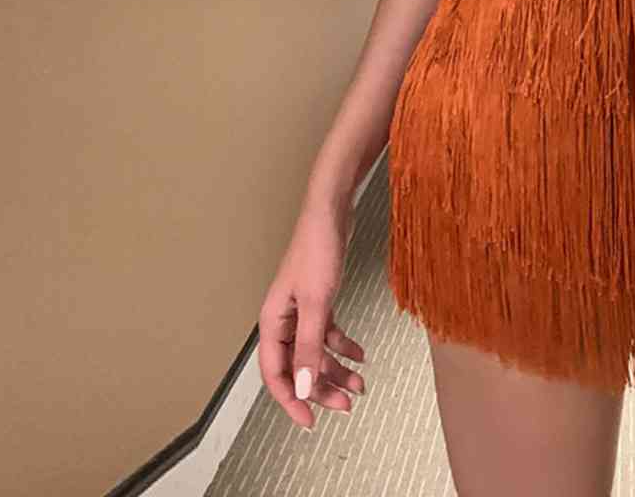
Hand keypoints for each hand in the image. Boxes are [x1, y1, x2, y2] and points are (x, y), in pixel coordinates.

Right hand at [257, 205, 366, 430]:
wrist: (331, 212)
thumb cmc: (318, 249)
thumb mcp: (317, 303)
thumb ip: (310, 347)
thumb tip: (303, 388)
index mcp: (273, 322)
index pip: (275, 373)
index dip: (290, 400)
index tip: (309, 423)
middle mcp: (284, 320)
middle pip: (299, 366)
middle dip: (320, 388)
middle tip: (346, 405)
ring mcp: (302, 310)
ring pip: (316, 352)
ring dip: (335, 369)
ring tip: (360, 384)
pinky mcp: (320, 300)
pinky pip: (328, 333)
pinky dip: (343, 345)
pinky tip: (361, 354)